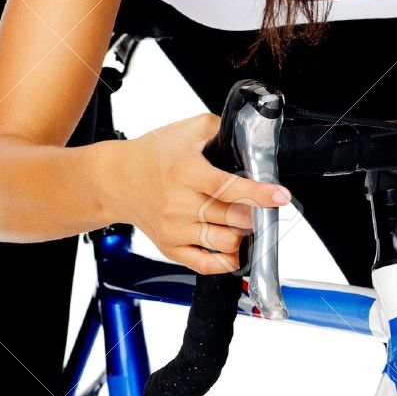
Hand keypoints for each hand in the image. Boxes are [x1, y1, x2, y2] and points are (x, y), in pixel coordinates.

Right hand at [122, 112, 291, 274]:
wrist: (116, 179)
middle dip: (255, 213)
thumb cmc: (153, 154)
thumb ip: (221, 130)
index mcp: (186, 173)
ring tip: (243, 219)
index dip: (259, 194)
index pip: (229, 187)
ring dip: (243, 234)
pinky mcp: (170, 248)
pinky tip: (233, 245)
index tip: (281, 196)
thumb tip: (251, 138)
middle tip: (262, 205)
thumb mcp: (188, 130)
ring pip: (226, 243)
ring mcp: (175, 230)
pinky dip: (227, 260)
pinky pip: (207, 265)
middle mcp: (179, 204)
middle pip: (233, 219)